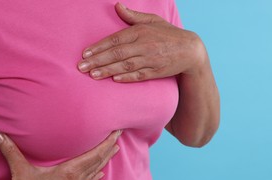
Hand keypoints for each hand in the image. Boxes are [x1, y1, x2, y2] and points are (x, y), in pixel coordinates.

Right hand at [0, 130, 121, 179]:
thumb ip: (10, 151)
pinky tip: (101, 175)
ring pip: (95, 171)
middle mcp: (75, 179)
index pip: (94, 154)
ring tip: (115, 151)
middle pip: (98, 161)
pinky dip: (95, 177)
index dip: (106, 143)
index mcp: (68, 171)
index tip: (116, 133)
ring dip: (105, 160)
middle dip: (110, 147)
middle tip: (119, 136)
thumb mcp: (20, 170)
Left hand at [77, 2, 206, 81]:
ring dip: (108, 70)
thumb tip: (117, 6)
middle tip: (81, 67)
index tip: (85, 53)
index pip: (115, 39)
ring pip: (126, 65)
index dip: (99, 47)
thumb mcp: (152, 21)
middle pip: (117, 53)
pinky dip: (127, 78)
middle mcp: (144, 45)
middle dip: (98, 60)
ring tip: (92, 75)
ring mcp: (151, 59)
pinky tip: (114, 79)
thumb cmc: (168, 34)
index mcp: (141, 31)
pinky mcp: (157, 72)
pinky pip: (140, 75)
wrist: (190, 50)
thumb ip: (133, 16)